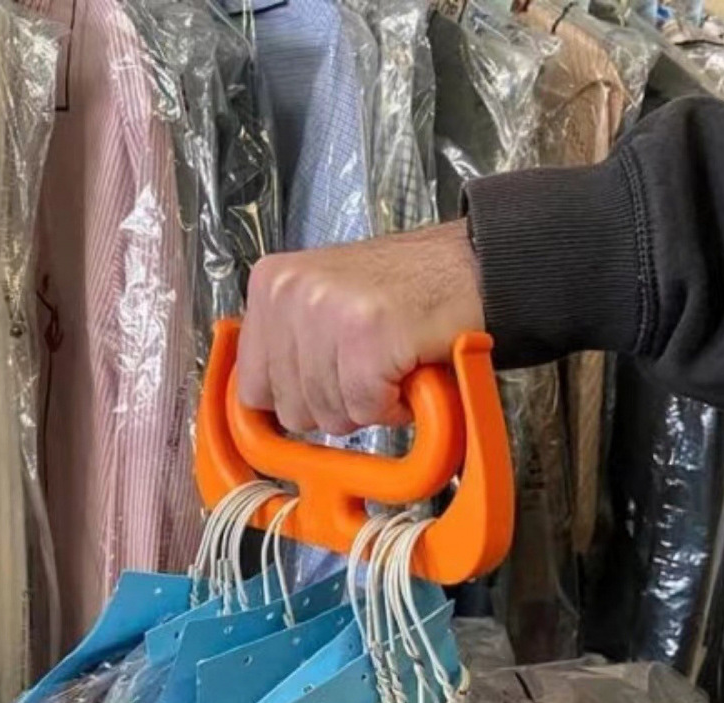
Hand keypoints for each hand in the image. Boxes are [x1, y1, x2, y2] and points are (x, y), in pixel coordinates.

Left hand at [237, 219, 483, 434]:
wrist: (473, 267)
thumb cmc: (405, 291)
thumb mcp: (324, 302)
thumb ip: (287, 344)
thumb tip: (262, 402)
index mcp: (271, 285)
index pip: (251, 386)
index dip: (296, 399)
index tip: (327, 386)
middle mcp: (289, 293)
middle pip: (291, 409)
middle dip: (335, 403)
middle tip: (369, 366)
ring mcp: (326, 313)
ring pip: (329, 415)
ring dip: (368, 402)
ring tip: (390, 362)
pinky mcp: (367, 337)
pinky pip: (366, 410)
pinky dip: (395, 405)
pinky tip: (408, 370)